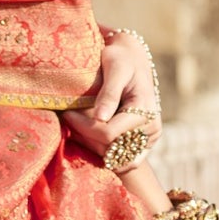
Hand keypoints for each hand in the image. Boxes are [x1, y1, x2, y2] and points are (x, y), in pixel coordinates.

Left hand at [63, 30, 160, 160]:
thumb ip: (109, 93)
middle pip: (110, 150)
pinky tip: (88, 134)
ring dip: (92, 146)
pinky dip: (102, 152)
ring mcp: (149, 140)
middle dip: (86, 137)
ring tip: (78, 124)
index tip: (67, 113)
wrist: (133, 60)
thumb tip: (100, 117)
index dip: (83, 127)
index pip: (108, 134)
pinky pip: (120, 160)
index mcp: (145, 111)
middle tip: (70, 118)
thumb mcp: (115, 68)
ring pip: (114, 159)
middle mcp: (152, 129)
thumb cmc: (121, 59)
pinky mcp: (143, 145)